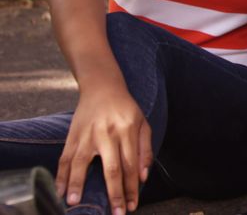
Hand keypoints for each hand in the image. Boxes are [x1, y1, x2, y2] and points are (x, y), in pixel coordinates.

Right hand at [56, 88, 151, 212]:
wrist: (102, 87)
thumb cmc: (126, 109)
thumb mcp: (143, 124)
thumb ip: (145, 150)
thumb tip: (143, 177)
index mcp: (127, 131)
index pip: (131, 166)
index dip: (131, 188)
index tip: (132, 206)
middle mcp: (107, 134)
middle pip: (111, 168)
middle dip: (114, 194)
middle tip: (116, 212)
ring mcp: (87, 135)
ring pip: (81, 164)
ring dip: (78, 185)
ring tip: (75, 203)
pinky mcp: (72, 136)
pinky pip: (64, 158)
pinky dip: (60, 176)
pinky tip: (58, 191)